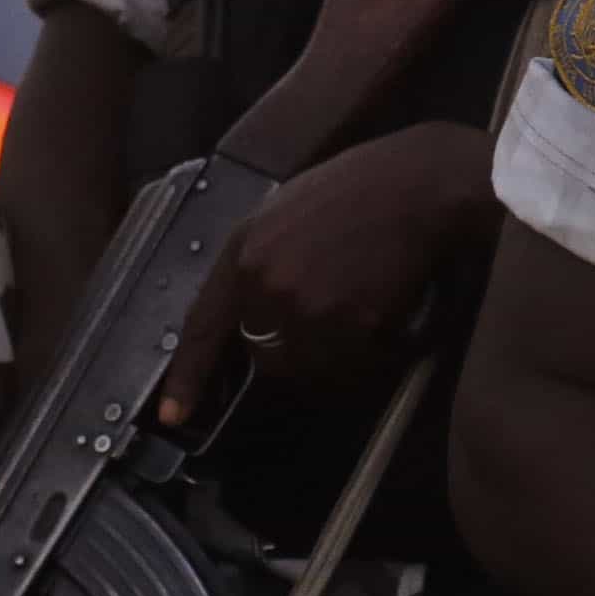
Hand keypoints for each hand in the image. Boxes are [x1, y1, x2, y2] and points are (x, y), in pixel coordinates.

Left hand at [150, 120, 482, 428]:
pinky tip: (387, 303)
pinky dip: (371, 346)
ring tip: (364, 298)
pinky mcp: (347, 321)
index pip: (203, 325)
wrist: (420, 181)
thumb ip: (259, 260)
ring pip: (309, 362)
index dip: (188, 375)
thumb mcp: (287, 210)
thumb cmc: (363, 188)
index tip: (174, 414)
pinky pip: (353, 360)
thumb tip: (255, 315)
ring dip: (334, 349)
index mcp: (243, 248)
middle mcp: (263, 280)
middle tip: (333, 309)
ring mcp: (304, 303)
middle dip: (293, 344)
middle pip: (264, 352)